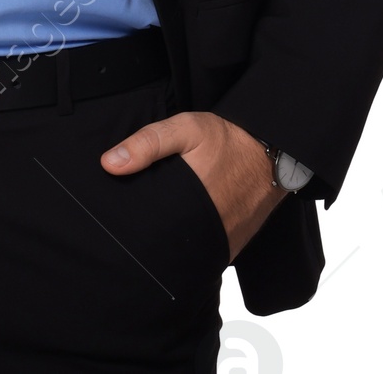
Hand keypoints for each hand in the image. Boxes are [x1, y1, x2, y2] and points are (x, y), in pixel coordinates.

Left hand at [101, 109, 286, 263]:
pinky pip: (201, 252)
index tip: (113, 214)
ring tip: (149, 227)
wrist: (273, 153)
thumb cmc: (228, 140)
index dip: (128, 222)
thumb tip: (109, 163)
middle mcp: (205, 230)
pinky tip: (174, 231)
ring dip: (166, 241)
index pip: (147, 225)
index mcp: (189, 202)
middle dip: (144, 234)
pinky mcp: (229, 247)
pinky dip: (186, 245)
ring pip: (180, 251)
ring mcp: (219, 243)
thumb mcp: (187, 129)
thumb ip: (148, 144)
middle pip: (161, 242)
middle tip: (127, 222)